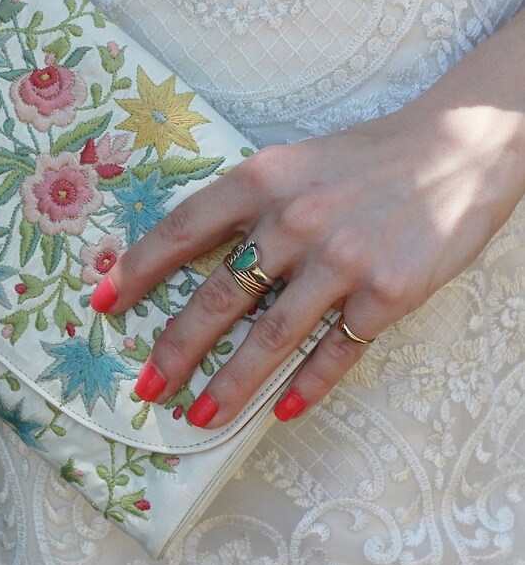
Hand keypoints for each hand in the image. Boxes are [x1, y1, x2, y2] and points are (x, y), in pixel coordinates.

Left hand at [89, 17, 524, 427]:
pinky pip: (337, 353)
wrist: (460, 147)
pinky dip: (308, 386)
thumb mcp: (292, 163)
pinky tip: (281, 410)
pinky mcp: (389, 294)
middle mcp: (296, 221)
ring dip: (230, 385)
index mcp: (263, 179)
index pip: (182, 230)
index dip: (136, 269)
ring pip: (271, 337)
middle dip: (175, 348)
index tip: (103, 301)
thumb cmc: (364, 159)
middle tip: (148, 385)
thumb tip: (189, 260)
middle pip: (218, 297)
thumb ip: (244, 206)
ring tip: (199, 417)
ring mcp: (343, 260)